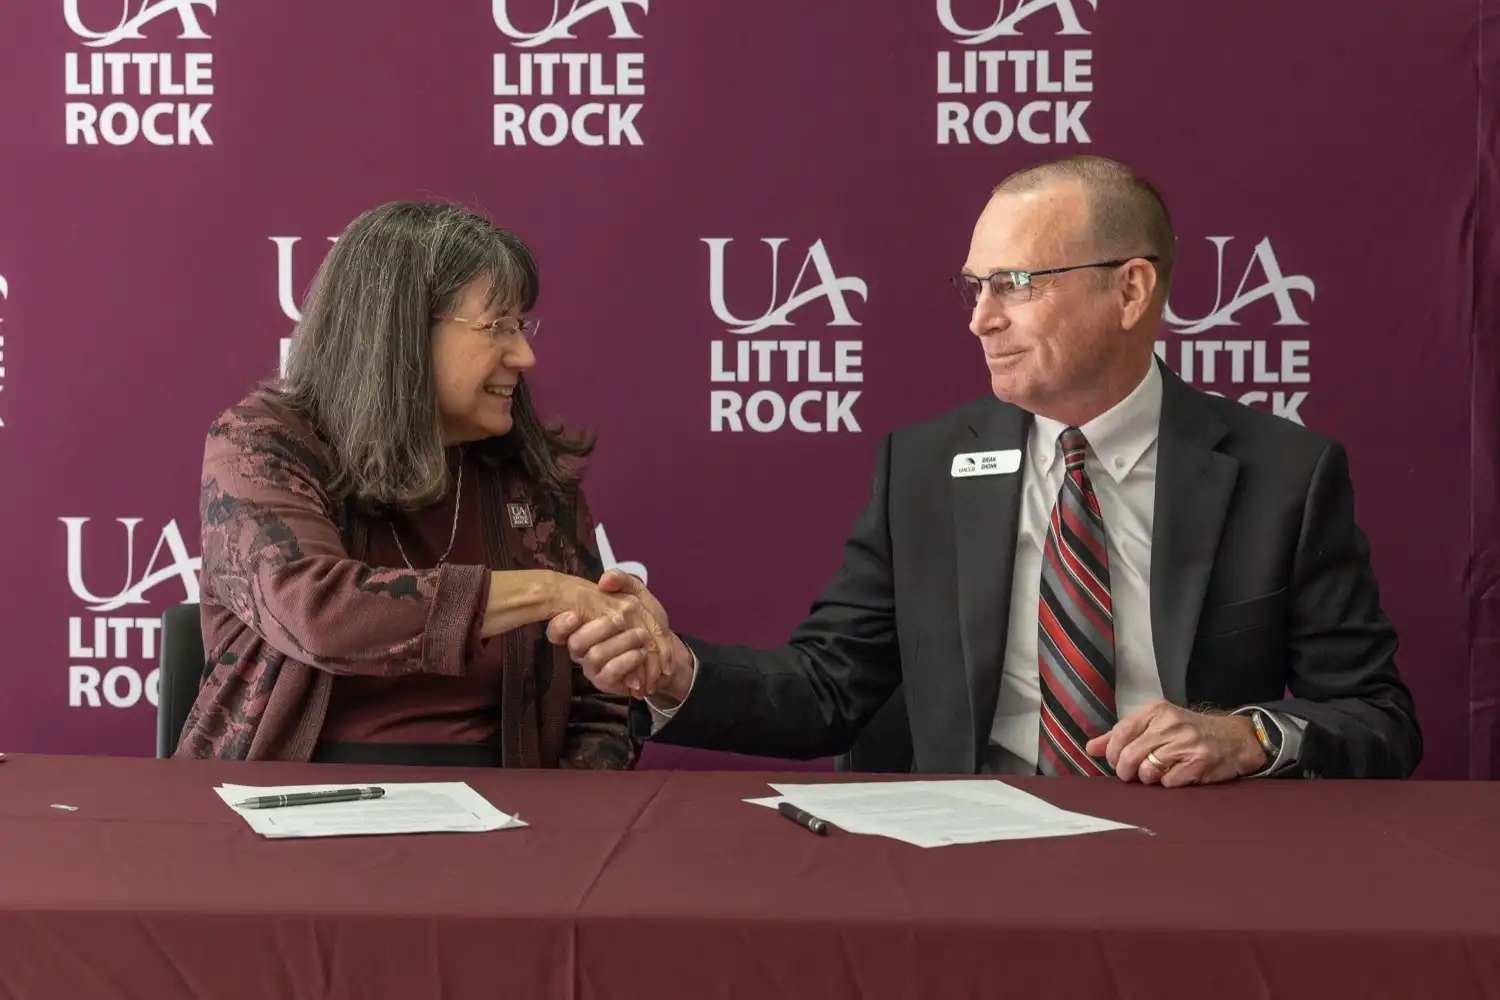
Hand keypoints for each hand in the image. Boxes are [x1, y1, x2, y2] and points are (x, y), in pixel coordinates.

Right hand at [547, 570, 693, 703]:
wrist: (664, 650)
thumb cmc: (645, 620)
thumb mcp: (636, 594)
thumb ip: (622, 581)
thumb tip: (604, 580)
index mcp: (581, 626)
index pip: (556, 630)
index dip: (560, 625)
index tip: (575, 615)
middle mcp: (581, 648)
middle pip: (576, 643)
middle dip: (599, 629)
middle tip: (620, 619)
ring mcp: (592, 667)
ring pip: (595, 657)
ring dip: (621, 643)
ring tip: (641, 635)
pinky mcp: (606, 683)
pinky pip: (610, 674)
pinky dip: (627, 661)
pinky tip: (641, 653)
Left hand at [1085, 700, 1267, 787]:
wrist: (1235, 738)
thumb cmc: (1188, 732)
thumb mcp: (1156, 725)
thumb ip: (1122, 735)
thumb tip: (1091, 748)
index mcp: (1157, 710)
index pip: (1121, 732)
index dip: (1113, 753)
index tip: (1116, 761)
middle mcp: (1171, 724)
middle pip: (1130, 755)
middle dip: (1125, 771)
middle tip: (1131, 774)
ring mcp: (1187, 743)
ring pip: (1147, 771)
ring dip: (1148, 778)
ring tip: (1156, 772)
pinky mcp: (1200, 763)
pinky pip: (1168, 783)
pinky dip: (1168, 784)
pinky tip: (1177, 775)